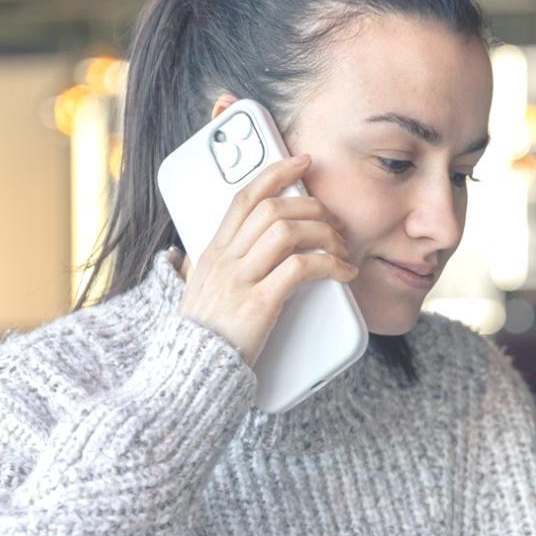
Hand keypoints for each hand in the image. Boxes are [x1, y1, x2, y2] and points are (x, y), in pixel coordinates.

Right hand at [176, 155, 357, 367]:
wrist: (191, 373)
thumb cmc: (204, 337)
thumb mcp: (203, 291)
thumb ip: (223, 268)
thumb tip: (244, 252)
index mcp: (213, 253)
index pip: (244, 197)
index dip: (276, 173)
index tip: (303, 162)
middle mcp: (224, 260)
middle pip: (272, 209)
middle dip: (312, 206)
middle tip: (334, 220)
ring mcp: (240, 280)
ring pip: (288, 231)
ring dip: (324, 234)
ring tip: (341, 248)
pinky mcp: (258, 304)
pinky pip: (301, 268)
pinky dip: (330, 264)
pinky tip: (344, 272)